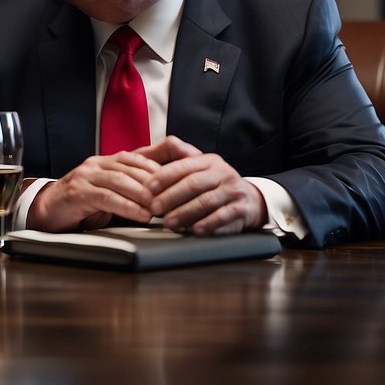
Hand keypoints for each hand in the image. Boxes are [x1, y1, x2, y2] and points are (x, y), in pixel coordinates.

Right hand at [26, 151, 161, 231]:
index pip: (138, 159)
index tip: (178, 183)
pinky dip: (127, 207)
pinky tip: (141, 215)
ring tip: (160, 209)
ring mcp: (85, 176)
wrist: (47, 211)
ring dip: (143, 195)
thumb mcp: (109, 192)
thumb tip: (160, 195)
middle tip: (174, 199)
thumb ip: (129, 189)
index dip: (160, 170)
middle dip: (155, 184)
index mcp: (106, 161)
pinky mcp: (78, 192)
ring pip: (120, 181)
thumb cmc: (82, 204)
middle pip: (132, 169)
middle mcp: (96, 163)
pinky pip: (107, 197)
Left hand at [141, 136, 267, 234]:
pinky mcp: (242, 208)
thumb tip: (135, 154)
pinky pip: (224, 216)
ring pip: (207, 201)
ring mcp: (233, 190)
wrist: (249, 199)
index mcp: (207, 161)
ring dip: (185, 213)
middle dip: (171, 197)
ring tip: (169, 223)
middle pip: (193, 183)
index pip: (183, 166)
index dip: (164, 177)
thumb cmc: (212, 185)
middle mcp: (222, 172)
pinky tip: (194, 230)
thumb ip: (168, 160)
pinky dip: (208, 224)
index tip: (148, 189)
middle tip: (153, 209)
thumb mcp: (194, 168)